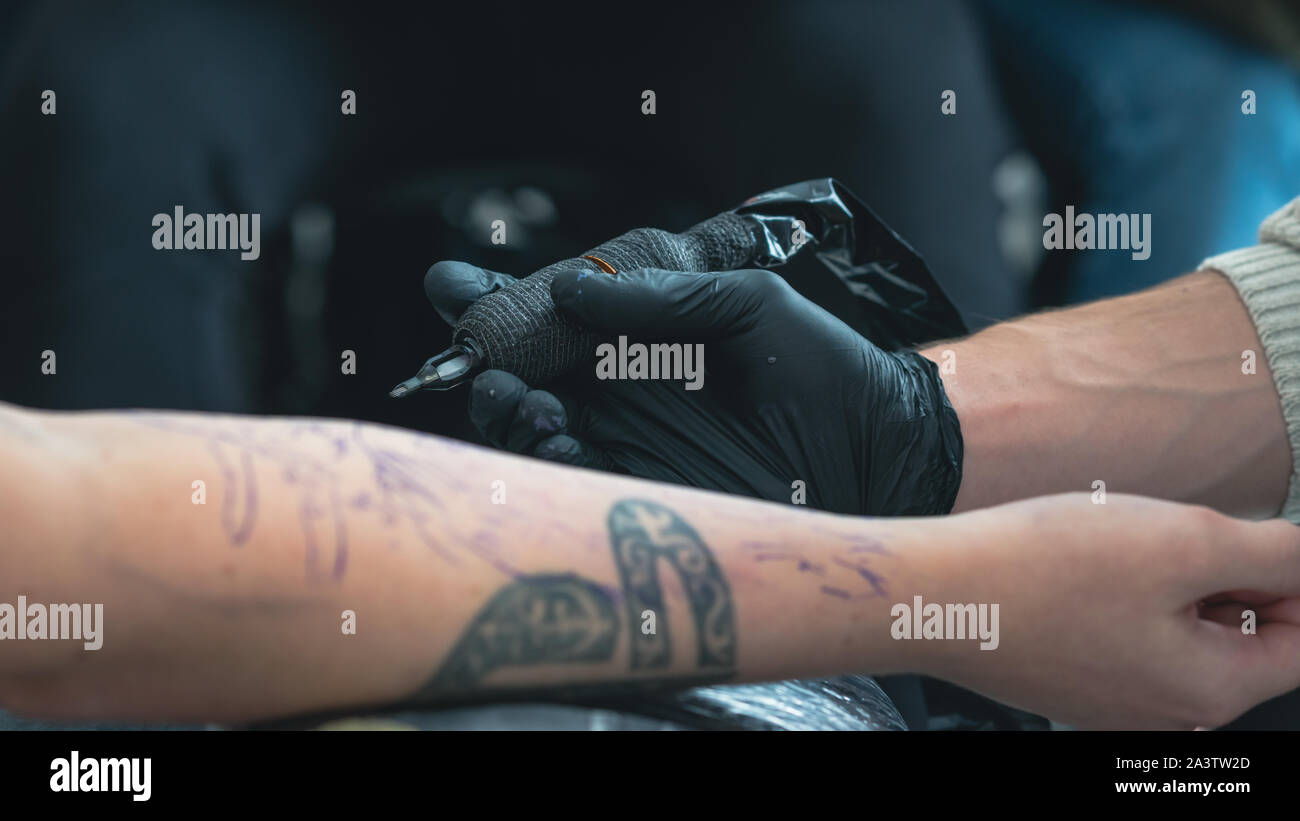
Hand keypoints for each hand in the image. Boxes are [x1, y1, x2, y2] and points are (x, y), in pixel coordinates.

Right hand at [424, 261, 962, 514]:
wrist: (878, 447)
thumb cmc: (824, 366)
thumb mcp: (749, 306)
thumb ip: (662, 298)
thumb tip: (571, 287)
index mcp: (636, 337)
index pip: (548, 316)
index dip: (493, 302)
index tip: (449, 287)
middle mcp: (616, 390)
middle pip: (520, 375)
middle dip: (484, 363)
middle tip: (478, 356)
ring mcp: (623, 442)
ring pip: (531, 431)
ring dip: (507, 412)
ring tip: (518, 398)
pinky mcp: (639, 493)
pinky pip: (570, 482)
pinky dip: (547, 463)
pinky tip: (557, 441)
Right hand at [921, 493, 1299, 728]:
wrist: (934, 592)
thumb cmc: (1046, 568)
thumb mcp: (1183, 541)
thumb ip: (1274, 553)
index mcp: (1208, 691)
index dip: (1285, 576)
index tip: (1238, 535)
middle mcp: (1166, 714)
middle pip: (1239, 640)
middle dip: (1221, 578)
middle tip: (1165, 534)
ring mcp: (1113, 704)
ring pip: (1179, 635)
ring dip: (1169, 584)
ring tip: (1115, 547)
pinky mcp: (1071, 682)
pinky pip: (1127, 640)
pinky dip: (1123, 599)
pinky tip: (1080, 568)